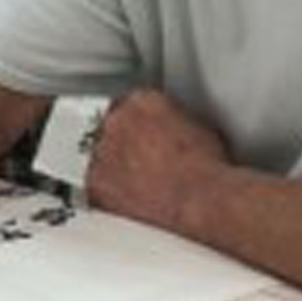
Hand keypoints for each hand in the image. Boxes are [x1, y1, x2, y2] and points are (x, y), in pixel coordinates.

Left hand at [87, 89, 232, 237]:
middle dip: (121, 142)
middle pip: (107, 126)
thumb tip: (169, 127)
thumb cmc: (208, 168)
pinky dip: (106, 192)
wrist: (203, 200)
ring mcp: (102, 152)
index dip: (137, 123)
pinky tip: (129, 199)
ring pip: (97, 155)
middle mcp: (115, 121)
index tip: (144, 136)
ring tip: (138, 183)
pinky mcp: (95, 183)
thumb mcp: (199, 125)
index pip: (128, 103)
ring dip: (111, 166)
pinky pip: (93, 185)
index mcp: (142, 100)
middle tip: (142, 160)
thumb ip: (173, 117)